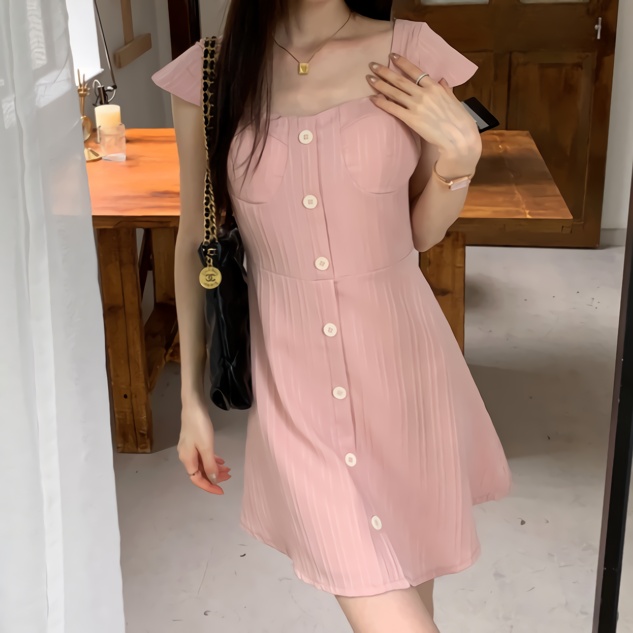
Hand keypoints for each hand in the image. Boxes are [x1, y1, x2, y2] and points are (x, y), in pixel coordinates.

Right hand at [179, 400, 230, 493]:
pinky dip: (212, 459)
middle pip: (201, 472)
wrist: (193, 406)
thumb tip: (212, 480)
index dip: (209, 487)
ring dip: (215, 468)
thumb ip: (210, 465)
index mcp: (187, 460)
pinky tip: (221, 460)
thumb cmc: (199, 427)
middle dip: (214, 477)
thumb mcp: (206, 447)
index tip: (222, 491)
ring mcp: (190, 448)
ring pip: (203, 463)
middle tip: (229, 477)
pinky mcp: (194, 440)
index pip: (197, 480)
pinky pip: (203, 455)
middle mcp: (186, 456)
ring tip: (228, 469)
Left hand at [367, 54, 480, 173]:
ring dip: (380, 84)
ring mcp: (416, 106)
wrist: (458, 137)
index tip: (391, 55)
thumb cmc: (459, 120)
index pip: (415, 70)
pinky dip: (382, 102)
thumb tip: (442, 80)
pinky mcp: (411, 119)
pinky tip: (373, 98)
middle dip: (385, 71)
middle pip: (400, 80)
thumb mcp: (454, 100)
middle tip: (372, 65)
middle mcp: (424, 93)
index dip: (402, 62)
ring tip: (369, 78)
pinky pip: (393, 108)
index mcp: (435, 86)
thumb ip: (446, 89)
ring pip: (394, 92)